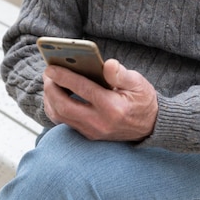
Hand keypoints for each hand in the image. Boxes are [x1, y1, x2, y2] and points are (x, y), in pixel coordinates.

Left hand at [42, 59, 157, 141]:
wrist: (151, 126)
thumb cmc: (143, 100)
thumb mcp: (138, 83)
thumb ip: (121, 74)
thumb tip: (107, 64)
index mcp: (112, 107)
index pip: (83, 89)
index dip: (64, 77)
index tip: (51, 67)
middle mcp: (100, 122)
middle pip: (64, 106)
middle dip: (51, 89)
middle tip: (47, 74)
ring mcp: (93, 132)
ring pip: (61, 117)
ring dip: (50, 99)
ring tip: (49, 83)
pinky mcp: (89, 135)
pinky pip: (65, 122)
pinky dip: (56, 108)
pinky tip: (55, 96)